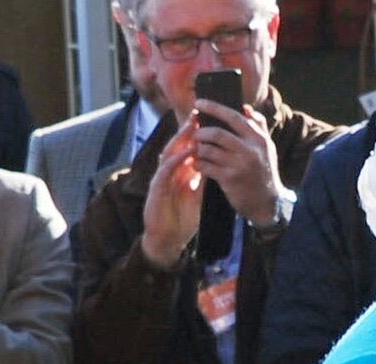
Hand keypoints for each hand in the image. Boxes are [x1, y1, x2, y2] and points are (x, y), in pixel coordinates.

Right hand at [142, 118, 205, 268]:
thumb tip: (219, 162)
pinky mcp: (156, 189)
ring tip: (193, 126)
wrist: (168, 238)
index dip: (198, 134)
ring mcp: (161, 178)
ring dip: (181, 139)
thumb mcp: (198, 194)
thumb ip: (204, 177)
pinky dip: (176, 160)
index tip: (212, 121)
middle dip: (189, 129)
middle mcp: (169, 170)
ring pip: (170, 152)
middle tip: (200, 113)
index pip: (188, 147)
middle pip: (178, 145)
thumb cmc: (182, 216)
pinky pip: (166, 170)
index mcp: (179, 171)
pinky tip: (186, 153)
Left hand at [192, 100, 286, 226]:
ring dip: (198, 149)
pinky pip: (206, 166)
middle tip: (195, 133)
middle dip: (201, 132)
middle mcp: (250, 151)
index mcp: (259, 139)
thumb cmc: (264, 172)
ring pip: (208, 150)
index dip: (214, 108)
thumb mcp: (267, 148)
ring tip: (197, 150)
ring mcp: (239, 165)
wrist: (267, 202)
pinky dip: (199, 164)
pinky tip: (198, 164)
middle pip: (217, 133)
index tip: (199, 103)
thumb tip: (245, 107)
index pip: (234, 117)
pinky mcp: (229, 179)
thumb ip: (259, 126)